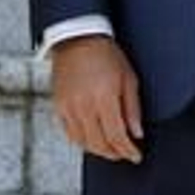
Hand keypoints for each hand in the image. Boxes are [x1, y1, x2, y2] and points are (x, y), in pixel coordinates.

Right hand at [49, 35, 142, 161]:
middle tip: (125, 154)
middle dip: (115, 153)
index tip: (136, 155)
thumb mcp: (129, 80)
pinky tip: (93, 139)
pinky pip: (69, 132)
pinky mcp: (58, 104)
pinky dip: (82, 140)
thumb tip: (136, 134)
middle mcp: (83, 104)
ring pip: (82, 141)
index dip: (128, 150)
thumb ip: (133, 109)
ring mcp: (67, 106)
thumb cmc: (106, 56)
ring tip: (111, 149)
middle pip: (99, 143)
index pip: (117, 136)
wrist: (78, 39)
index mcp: (103, 98)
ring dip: (98, 150)